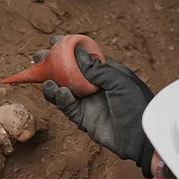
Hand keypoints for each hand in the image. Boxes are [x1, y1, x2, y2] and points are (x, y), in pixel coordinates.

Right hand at [37, 36, 154, 176]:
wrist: (140, 138)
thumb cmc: (136, 106)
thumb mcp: (120, 82)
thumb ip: (98, 70)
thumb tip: (78, 55)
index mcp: (106, 72)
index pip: (84, 57)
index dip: (68, 48)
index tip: (53, 40)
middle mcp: (95, 86)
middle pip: (69, 72)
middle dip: (53, 64)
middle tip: (38, 57)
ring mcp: (88, 102)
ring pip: (64, 89)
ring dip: (52, 83)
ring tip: (46, 80)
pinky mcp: (83, 118)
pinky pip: (66, 106)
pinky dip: (59, 98)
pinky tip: (58, 92)